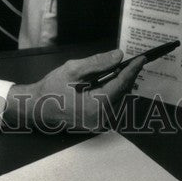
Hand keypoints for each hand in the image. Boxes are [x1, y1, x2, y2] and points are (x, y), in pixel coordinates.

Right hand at [3, 49, 145, 131]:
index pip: (121, 85)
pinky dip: (114, 93)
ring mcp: (100, 124)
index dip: (132, 70)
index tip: (142, 58)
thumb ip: (98, 63)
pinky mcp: (98, 124)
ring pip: (119, 100)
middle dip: (128, 77)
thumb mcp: (74, 69)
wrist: (39, 107)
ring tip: (122, 70)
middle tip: (135, 61)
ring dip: (121, 84)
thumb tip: (119, 56)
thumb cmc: (53, 87)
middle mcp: (102, 119)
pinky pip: (112, 106)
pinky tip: (111, 82)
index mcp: (96, 106)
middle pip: (122, 93)